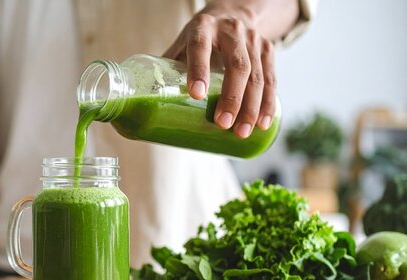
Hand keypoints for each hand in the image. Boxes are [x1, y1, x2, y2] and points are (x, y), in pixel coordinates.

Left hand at [164, 5, 276, 137]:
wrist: (231, 14)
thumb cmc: (197, 40)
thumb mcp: (180, 46)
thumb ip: (166, 71)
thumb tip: (142, 107)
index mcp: (202, 28)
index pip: (200, 47)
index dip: (199, 70)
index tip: (196, 95)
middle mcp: (230, 31)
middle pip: (237, 65)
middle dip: (232, 97)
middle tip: (222, 124)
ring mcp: (253, 40)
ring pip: (257, 75)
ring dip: (252, 107)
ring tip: (242, 132)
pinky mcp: (268, 50)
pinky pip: (272, 79)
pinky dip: (269, 103)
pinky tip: (264, 123)